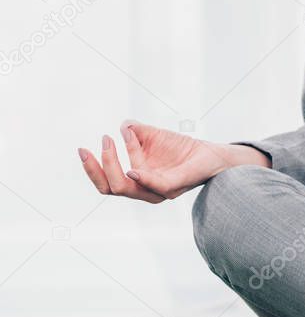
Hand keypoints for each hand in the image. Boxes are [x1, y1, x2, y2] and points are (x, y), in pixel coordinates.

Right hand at [77, 120, 261, 202]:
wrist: (210, 153)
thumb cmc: (180, 148)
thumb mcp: (151, 136)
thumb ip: (135, 132)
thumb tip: (123, 126)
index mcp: (136, 181)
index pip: (106, 183)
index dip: (92, 168)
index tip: (82, 148)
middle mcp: (145, 190)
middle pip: (111, 188)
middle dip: (99, 167)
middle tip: (100, 141)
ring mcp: (159, 190)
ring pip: (127, 187)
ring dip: (115, 164)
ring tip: (111, 140)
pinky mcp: (175, 186)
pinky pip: (154, 186)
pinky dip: (141, 178)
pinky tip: (131, 168)